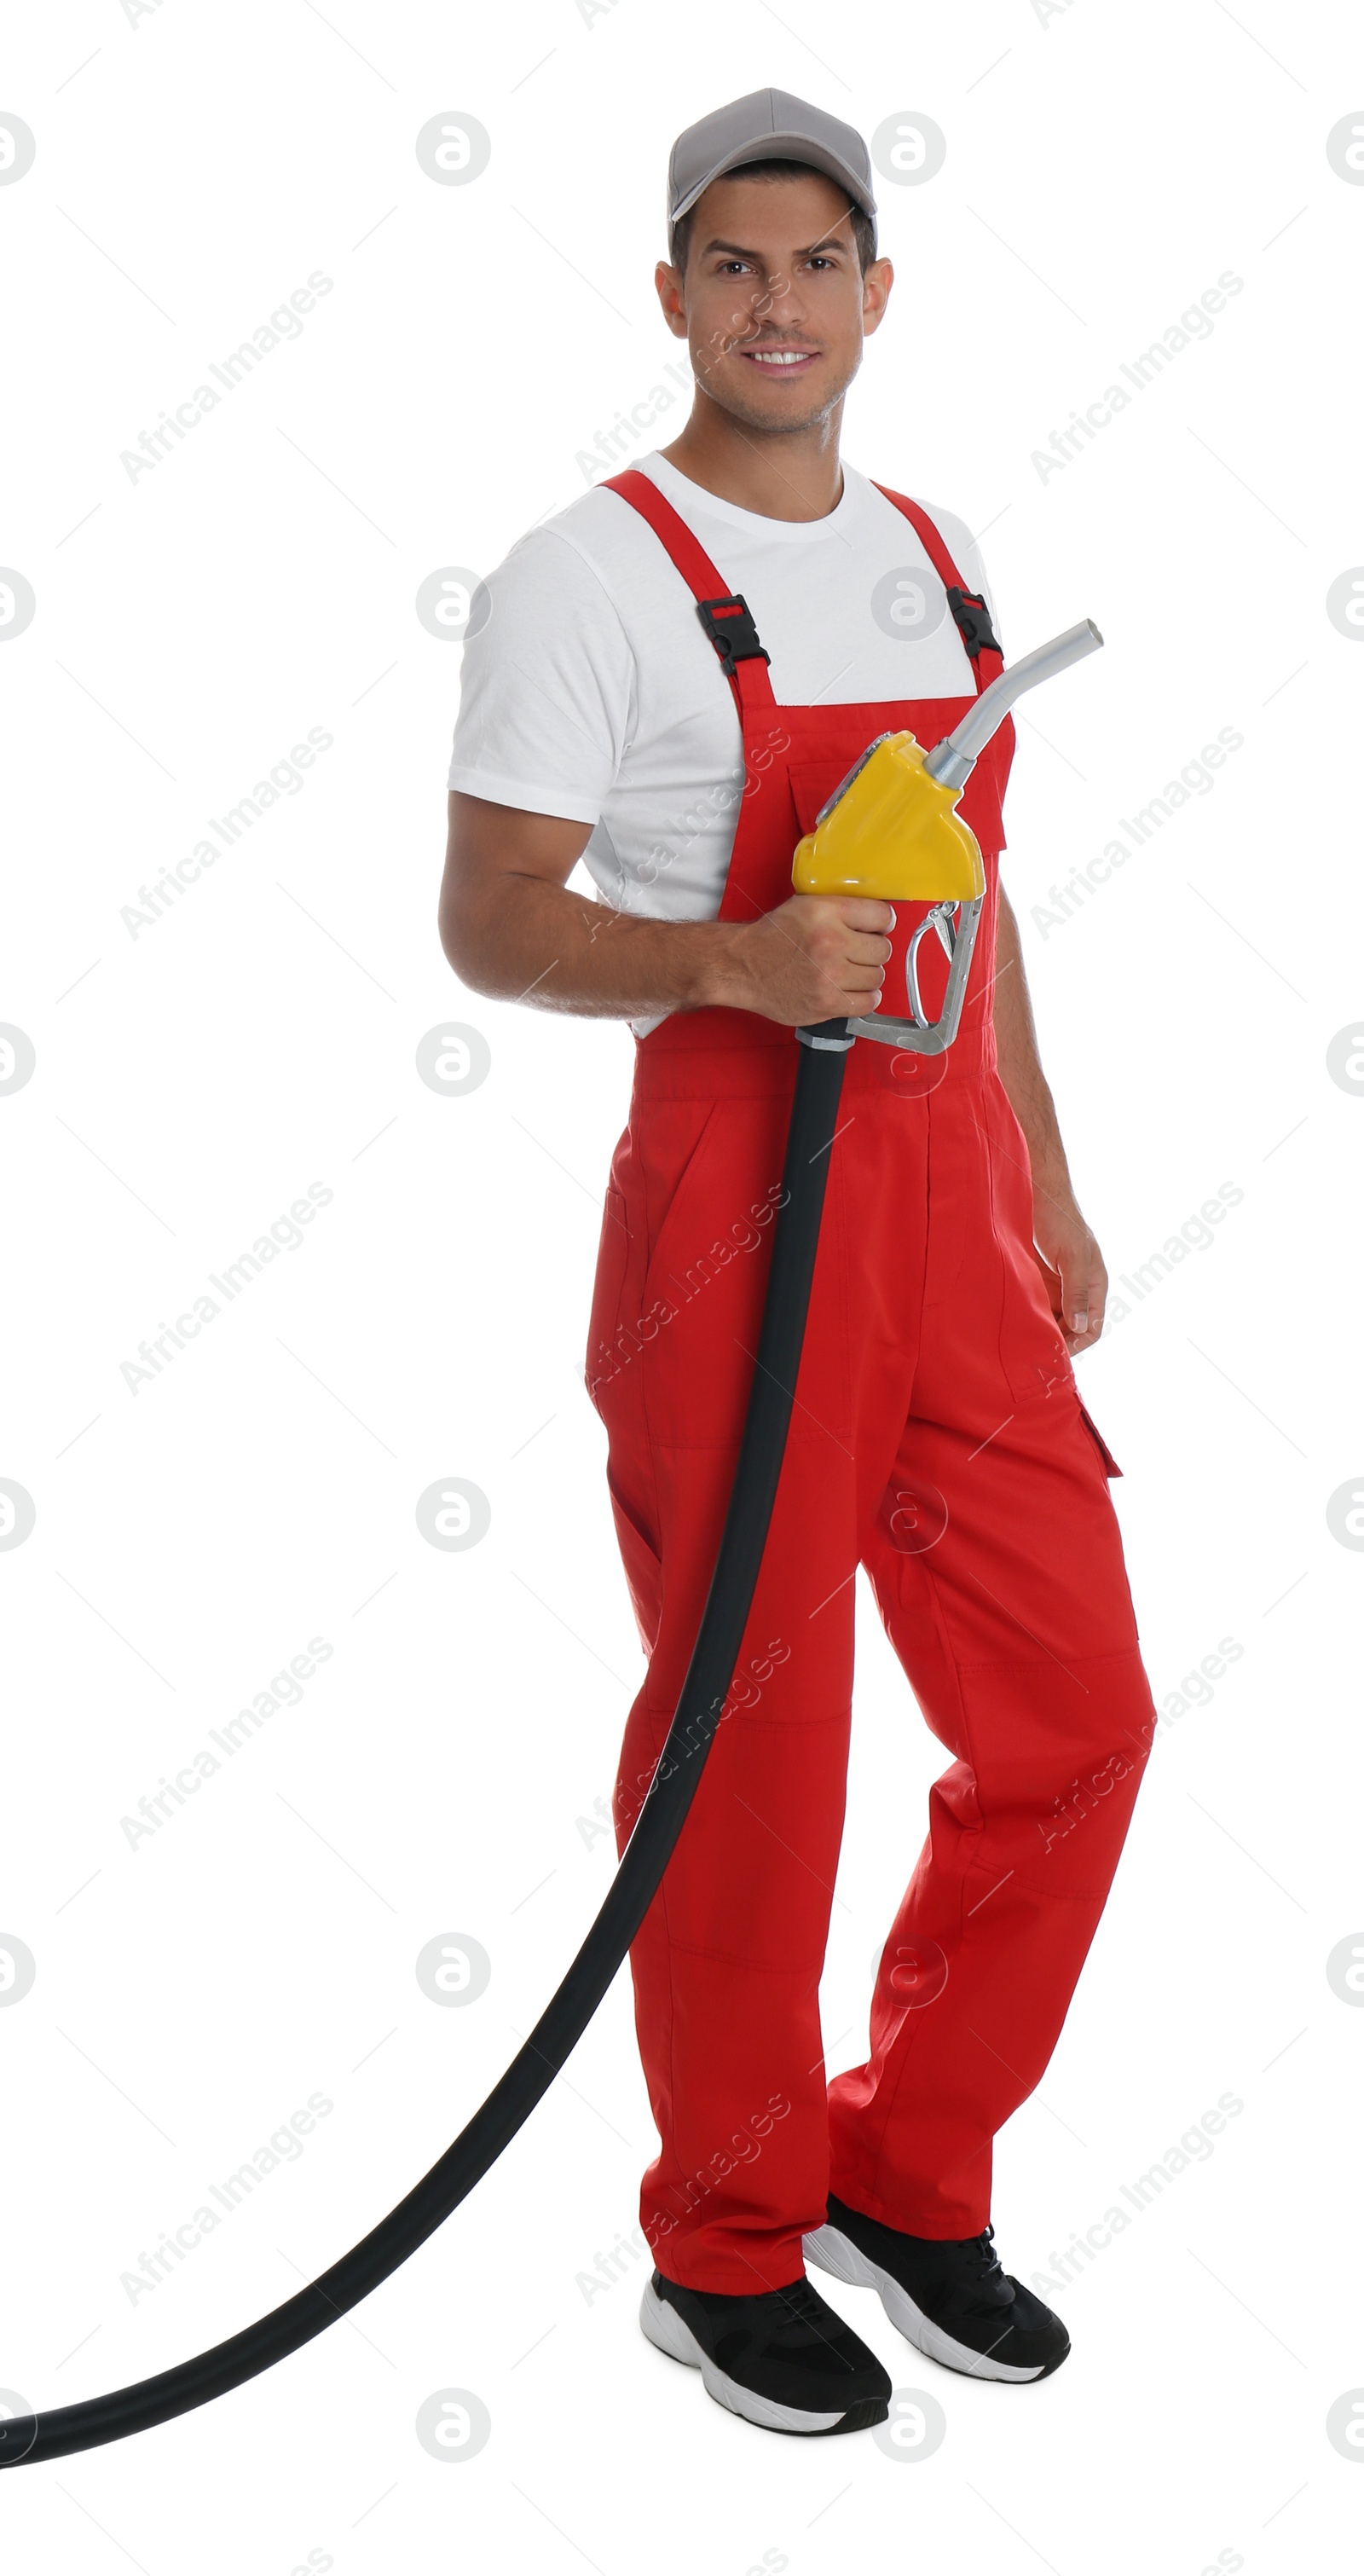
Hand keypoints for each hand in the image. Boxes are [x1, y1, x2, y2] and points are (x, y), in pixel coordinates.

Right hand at [714, 895, 894, 1025]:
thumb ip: (840, 908)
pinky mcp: (826, 1003)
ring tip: (848, 972)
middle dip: (872, 951)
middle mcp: (831, 943)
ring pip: (877, 977)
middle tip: (857, 953)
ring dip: (866, 976)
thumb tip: (877, 916)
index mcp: (827, 912)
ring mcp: (830, 976)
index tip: (876, 929)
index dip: (881, 923)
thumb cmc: (771, 938)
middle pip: (882, 949)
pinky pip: (867, 1003)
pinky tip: (850, 990)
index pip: (882, 916)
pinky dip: (863, 998)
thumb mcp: (805, 906)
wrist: (741, 967)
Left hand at [1031, 1192, 1106, 1352]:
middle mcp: (1076, 1289)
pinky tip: (1014, 1324)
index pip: (1092, 1327)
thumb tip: (1081, 1327)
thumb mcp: (1073, 1257)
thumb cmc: (1061, 1220)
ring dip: (1040, 1331)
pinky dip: (1028, 1316)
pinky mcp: (1036, 1279)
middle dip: (1056, 1342)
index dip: (1078, 1344)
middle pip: (1070, 1328)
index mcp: (1094, 1285)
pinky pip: (1035, 1305)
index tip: (1056, 1354)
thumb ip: (1076, 1292)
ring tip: (1022, 1344)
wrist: (1036, 1192)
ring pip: (1051, 1319)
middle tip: (1034, 1356)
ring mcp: (1056, 1285)